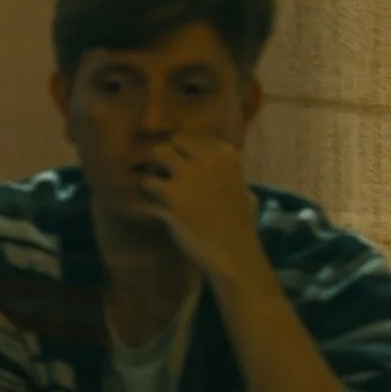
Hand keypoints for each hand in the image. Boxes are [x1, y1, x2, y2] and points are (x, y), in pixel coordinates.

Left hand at [129, 130, 268, 288]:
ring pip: (156, 156)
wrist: (233, 253)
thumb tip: (218, 171)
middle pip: (171, 144)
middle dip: (166, 158)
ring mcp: (187, 175)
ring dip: (156, 170)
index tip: (181, 166)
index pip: (192, 139)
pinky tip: (150, 207)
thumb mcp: (244, 191)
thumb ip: (228, 176)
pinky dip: (146, 195)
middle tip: (165, 176)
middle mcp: (206, 159)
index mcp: (225, 155)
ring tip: (157, 189)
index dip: (183, 153)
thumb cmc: (241, 225)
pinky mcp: (170, 195)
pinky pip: (147, 184)